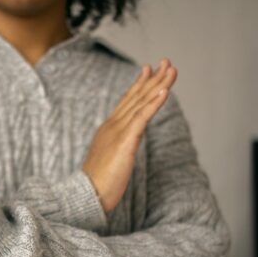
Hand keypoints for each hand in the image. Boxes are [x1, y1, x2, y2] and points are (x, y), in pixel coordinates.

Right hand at [82, 57, 177, 213]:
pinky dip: (154, 103)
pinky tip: (165, 91)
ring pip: (141, 103)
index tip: (148, 70)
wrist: (86, 195)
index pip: (126, 102)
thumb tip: (125, 145)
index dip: (139, 85)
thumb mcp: (108, 159)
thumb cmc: (96, 183)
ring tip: (171, 69)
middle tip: (166, 61)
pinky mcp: (125, 142)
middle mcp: (112, 126)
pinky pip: (142, 118)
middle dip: (153, 78)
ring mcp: (118, 132)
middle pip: (136, 97)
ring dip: (158, 84)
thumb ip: (117, 147)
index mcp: (108, 129)